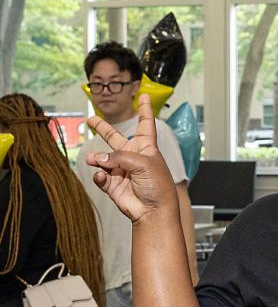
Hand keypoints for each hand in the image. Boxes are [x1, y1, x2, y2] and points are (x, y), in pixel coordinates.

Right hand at [85, 96, 176, 223]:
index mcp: (146, 148)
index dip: (145, 110)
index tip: (143, 96)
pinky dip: (99, 176)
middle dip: (103, 129)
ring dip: (98, 159)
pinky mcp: (113, 184)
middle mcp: (133, 157)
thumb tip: (101, 159)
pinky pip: (100, 176)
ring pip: (103, 159)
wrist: (153, 210)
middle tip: (91, 120)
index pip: (145, 125)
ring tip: (94, 160)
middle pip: (116, 138)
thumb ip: (120, 156)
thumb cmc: (157, 185)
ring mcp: (122, 170)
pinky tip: (101, 176)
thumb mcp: (143, 163)